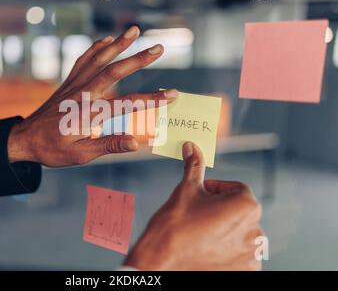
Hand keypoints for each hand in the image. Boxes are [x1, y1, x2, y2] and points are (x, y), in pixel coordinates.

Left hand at [8, 26, 177, 166]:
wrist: (25, 139)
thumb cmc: (53, 149)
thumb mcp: (81, 154)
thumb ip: (109, 145)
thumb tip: (137, 142)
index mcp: (90, 113)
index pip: (127, 104)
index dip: (152, 100)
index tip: (173, 94)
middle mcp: (83, 93)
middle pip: (115, 71)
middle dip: (139, 59)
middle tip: (159, 47)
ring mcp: (75, 84)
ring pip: (99, 59)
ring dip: (117, 43)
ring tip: (134, 30)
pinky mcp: (69, 82)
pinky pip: (83, 60)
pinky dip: (95, 48)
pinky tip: (105, 40)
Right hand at [124, 142, 263, 270]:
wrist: (160, 262)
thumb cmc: (173, 226)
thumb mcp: (185, 190)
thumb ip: (194, 166)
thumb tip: (191, 146)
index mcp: (246, 206)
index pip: (238, 188)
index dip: (217, 189)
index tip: (201, 195)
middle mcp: (256, 230)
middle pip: (240, 211)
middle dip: (221, 209)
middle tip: (198, 214)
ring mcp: (251, 254)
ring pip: (240, 232)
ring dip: (226, 229)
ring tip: (201, 233)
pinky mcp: (245, 270)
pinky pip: (241, 253)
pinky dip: (228, 250)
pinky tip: (207, 248)